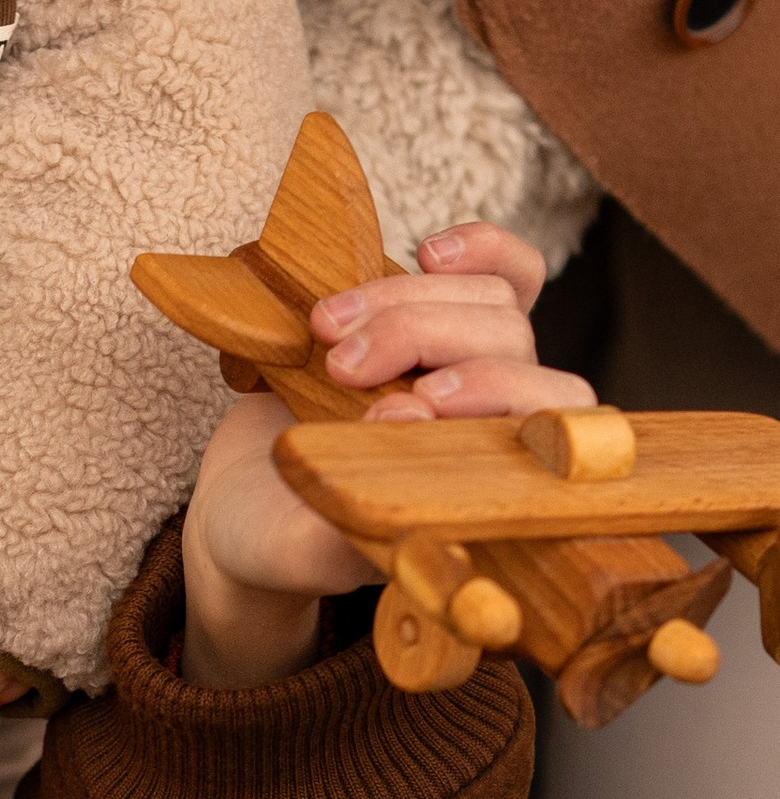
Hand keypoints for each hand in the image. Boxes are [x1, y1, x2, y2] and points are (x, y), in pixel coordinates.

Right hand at [183, 213, 596, 686]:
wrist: (250, 506)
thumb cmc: (283, 538)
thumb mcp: (299, 548)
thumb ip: (349, 515)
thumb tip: (402, 426)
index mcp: (487, 496)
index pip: (547, 432)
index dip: (489, 402)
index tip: (402, 409)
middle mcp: (500, 429)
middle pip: (511, 346)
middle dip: (421, 340)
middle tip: (339, 367)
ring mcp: (480, 374)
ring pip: (493, 301)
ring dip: (406, 300)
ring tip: (324, 326)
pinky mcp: (449, 330)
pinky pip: (508, 274)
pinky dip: (478, 250)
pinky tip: (427, 253)